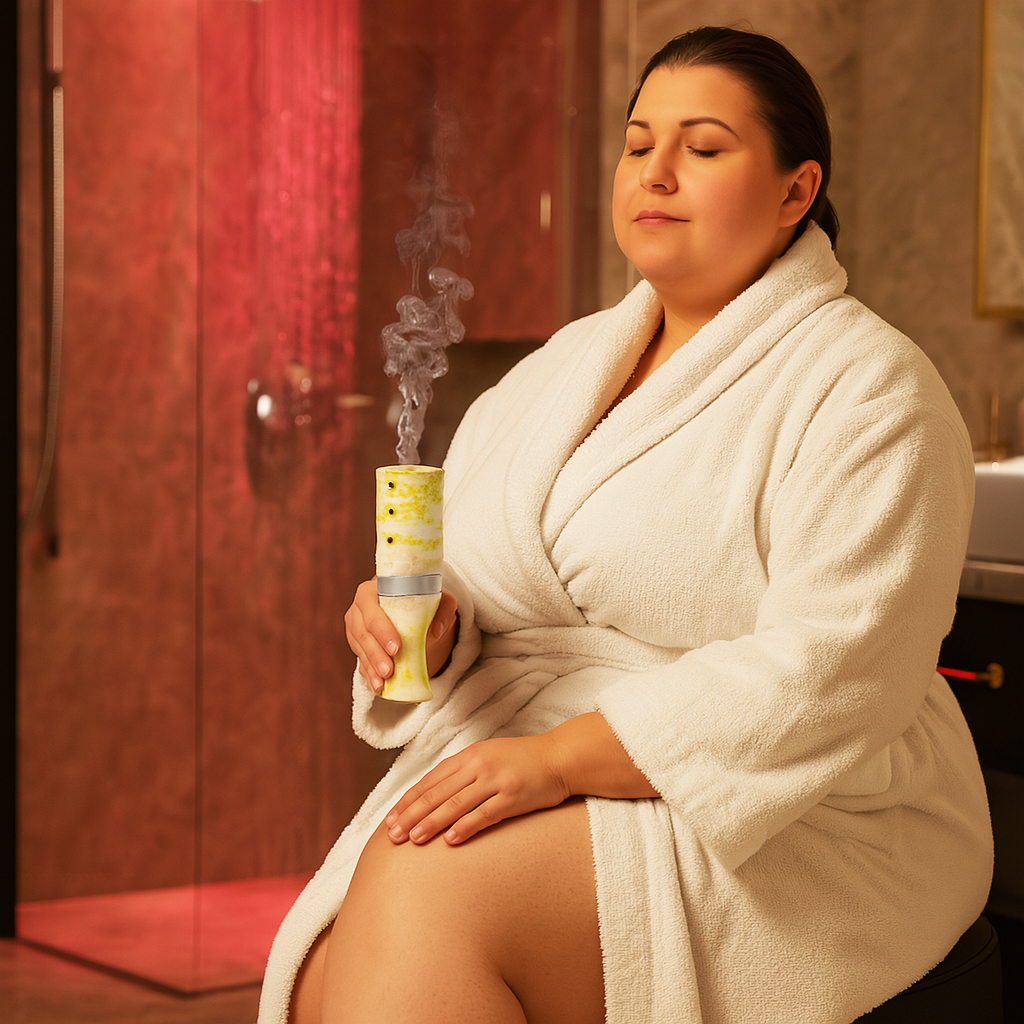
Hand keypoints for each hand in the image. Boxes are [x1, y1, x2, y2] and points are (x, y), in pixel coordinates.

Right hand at [344, 578, 458, 693]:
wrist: (411, 605)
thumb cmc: (423, 599)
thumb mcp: (439, 599)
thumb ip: (445, 607)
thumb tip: (437, 630)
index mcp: (374, 589)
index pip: (374, 611)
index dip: (383, 631)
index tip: (397, 648)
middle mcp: (360, 607)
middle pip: (363, 633)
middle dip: (375, 654)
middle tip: (389, 671)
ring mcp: (355, 625)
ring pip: (359, 649)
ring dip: (371, 668)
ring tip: (382, 683)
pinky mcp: (356, 642)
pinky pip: (360, 659)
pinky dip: (368, 674)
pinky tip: (377, 685)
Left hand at [384, 734, 570, 845]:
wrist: (559, 757)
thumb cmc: (522, 760)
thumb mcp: (488, 756)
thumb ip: (463, 772)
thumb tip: (434, 794)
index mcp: (469, 756)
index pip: (431, 780)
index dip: (408, 800)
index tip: (390, 818)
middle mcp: (479, 766)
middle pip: (438, 793)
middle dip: (412, 814)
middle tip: (392, 834)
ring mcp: (496, 781)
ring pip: (456, 804)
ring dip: (432, 822)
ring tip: (413, 839)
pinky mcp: (513, 797)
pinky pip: (485, 814)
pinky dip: (466, 827)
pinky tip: (450, 840)